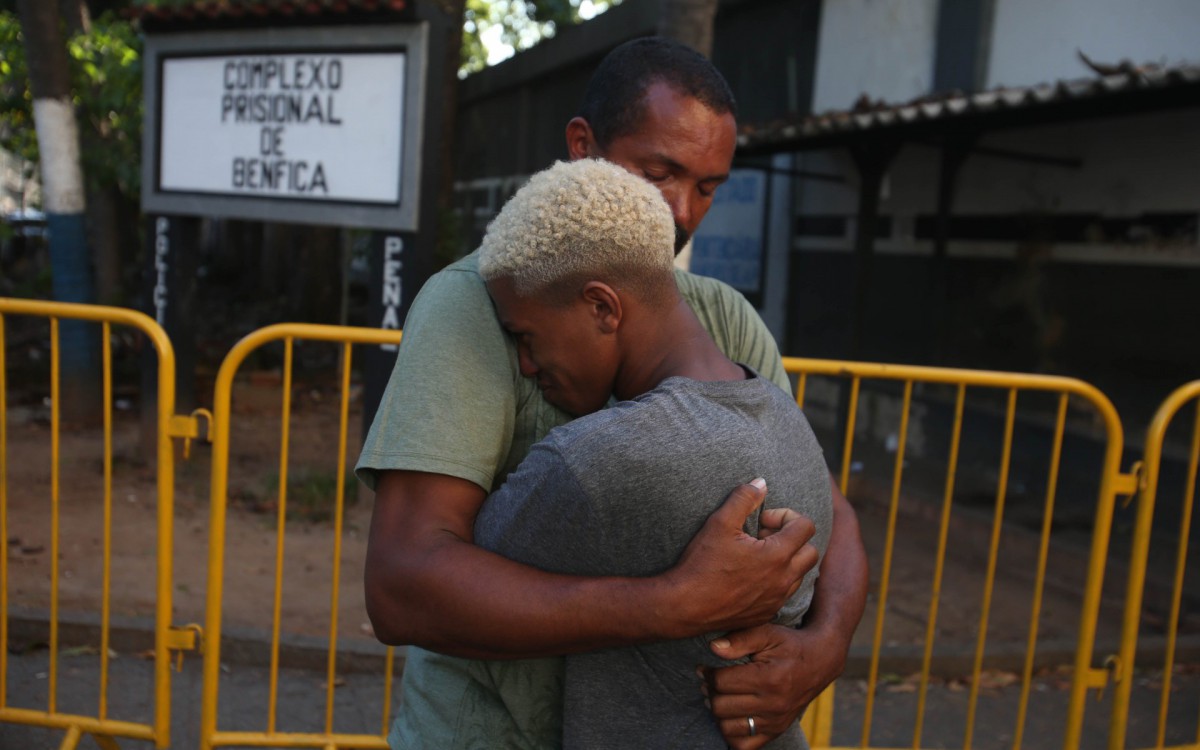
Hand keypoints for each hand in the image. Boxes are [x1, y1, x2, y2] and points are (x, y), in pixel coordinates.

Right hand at [665, 479, 817, 634]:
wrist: (684, 607)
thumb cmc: (702, 564)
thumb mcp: (720, 522)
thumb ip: (744, 498)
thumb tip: (761, 483)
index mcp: (777, 555)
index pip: (806, 526)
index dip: (785, 516)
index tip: (761, 521)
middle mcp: (784, 580)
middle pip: (810, 552)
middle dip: (791, 539)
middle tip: (763, 537)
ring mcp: (777, 599)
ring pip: (799, 574)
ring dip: (786, 560)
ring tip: (756, 556)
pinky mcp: (767, 613)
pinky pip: (784, 593)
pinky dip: (776, 581)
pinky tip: (749, 576)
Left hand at [701, 623, 847, 748]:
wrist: (821, 661)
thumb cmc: (790, 644)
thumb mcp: (768, 632)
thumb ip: (739, 639)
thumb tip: (713, 648)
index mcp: (768, 679)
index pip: (721, 683)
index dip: (707, 673)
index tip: (704, 667)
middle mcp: (773, 705)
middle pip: (721, 706)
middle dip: (710, 692)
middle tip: (710, 682)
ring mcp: (775, 722)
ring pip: (728, 728)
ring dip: (718, 713)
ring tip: (719, 697)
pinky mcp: (777, 731)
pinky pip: (744, 746)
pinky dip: (732, 734)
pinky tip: (731, 716)